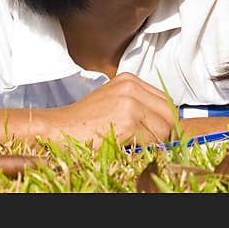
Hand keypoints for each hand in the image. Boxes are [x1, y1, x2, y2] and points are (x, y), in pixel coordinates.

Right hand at [43, 73, 175, 146]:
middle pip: (169, 113)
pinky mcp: (128, 122)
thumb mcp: (113, 100)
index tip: (156, 133)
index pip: (165, 101)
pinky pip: (153, 140)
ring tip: (134, 143)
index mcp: (130, 80)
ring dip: (154, 142)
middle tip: (149, 142)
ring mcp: (130, 103)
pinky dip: (145, 148)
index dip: (164, 120)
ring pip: (165, 128)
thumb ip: (138, 103)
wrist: (59, 129)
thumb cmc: (84, 120)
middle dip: (164, 131)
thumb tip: (167, 121)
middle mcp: (132, 87)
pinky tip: (127, 146)